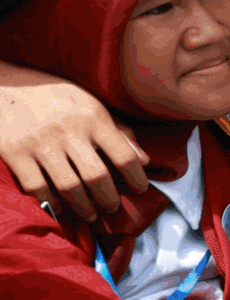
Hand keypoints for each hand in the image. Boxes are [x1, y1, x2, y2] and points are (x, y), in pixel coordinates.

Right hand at [0, 62, 143, 220]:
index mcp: (92, 117)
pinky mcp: (14, 152)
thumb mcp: (89, 103)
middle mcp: (68, 130)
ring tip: (90, 214)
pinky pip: (37, 187)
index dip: (136, 178)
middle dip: (109, 199)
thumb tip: (146, 161)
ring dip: (83, 207)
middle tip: (112, 208)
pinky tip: (60, 208)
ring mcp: (40, 142)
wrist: (5, 85)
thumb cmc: (53, 96)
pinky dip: (51, 203)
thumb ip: (118, 130)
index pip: (124, 155)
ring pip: (69, 186)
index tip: (140, 189)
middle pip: (97, 176)